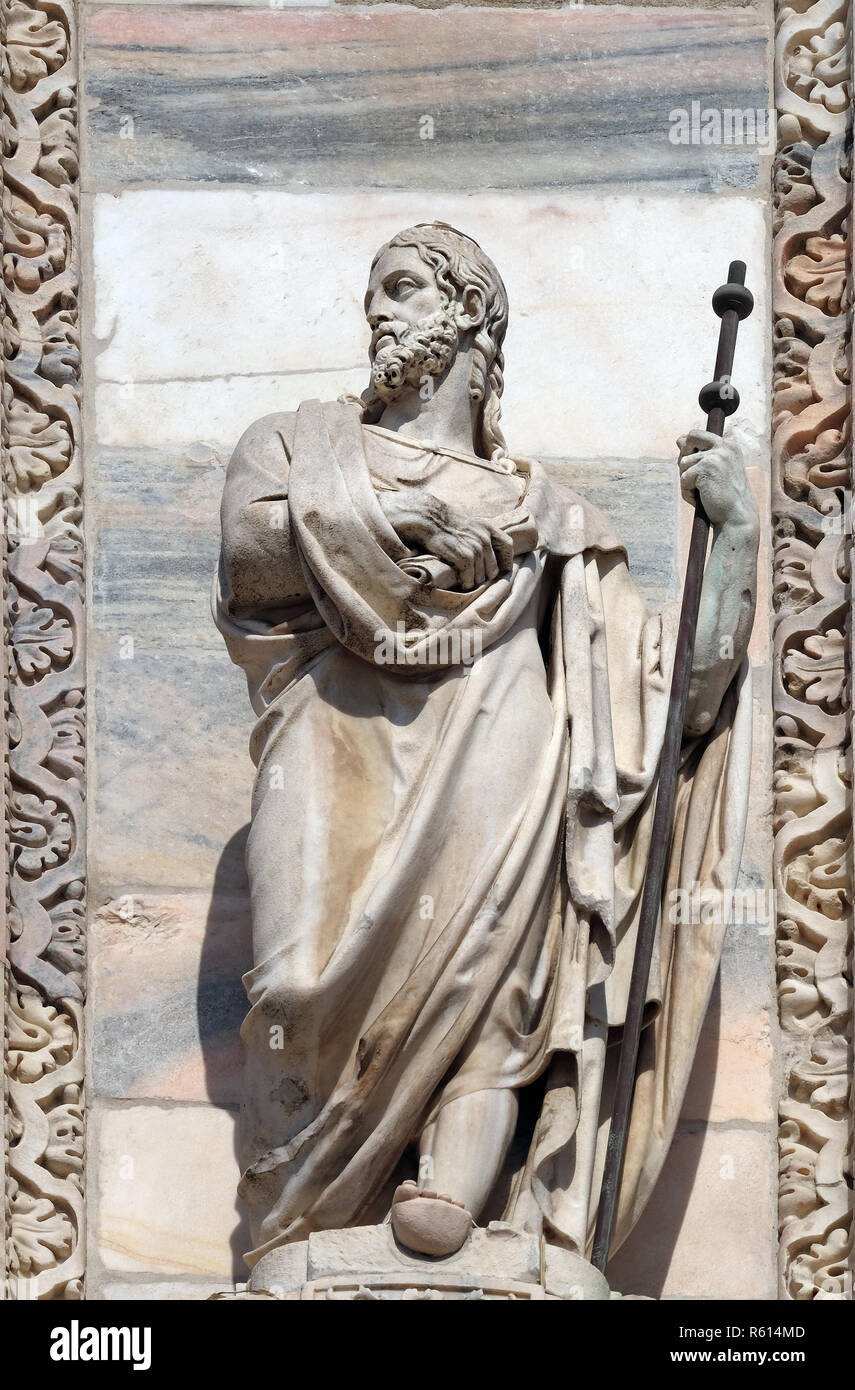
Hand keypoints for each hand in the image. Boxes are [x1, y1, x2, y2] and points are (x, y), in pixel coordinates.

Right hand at [378, 487, 513, 589]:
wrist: (427, 518)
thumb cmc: (444, 522)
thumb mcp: (469, 523)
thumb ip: (480, 533)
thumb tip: (487, 548)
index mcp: (488, 528)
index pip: (507, 546)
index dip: (505, 561)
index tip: (502, 570)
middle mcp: (484, 538)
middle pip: (494, 567)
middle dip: (485, 576)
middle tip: (474, 578)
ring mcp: (474, 548)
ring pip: (482, 576)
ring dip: (474, 581)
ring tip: (466, 582)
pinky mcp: (463, 557)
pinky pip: (469, 578)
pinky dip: (465, 583)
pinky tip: (460, 583)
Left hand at [676, 426, 758, 530]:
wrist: (737, 518)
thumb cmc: (726, 498)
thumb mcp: (715, 471)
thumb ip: (700, 455)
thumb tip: (679, 440)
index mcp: (730, 446)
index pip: (699, 434)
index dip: (689, 448)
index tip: (693, 465)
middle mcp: (724, 447)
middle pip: (690, 437)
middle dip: (684, 456)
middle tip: (692, 478)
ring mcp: (715, 456)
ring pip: (683, 463)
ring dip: (687, 481)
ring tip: (702, 494)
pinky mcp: (705, 469)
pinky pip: (683, 479)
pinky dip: (687, 493)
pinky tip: (701, 500)